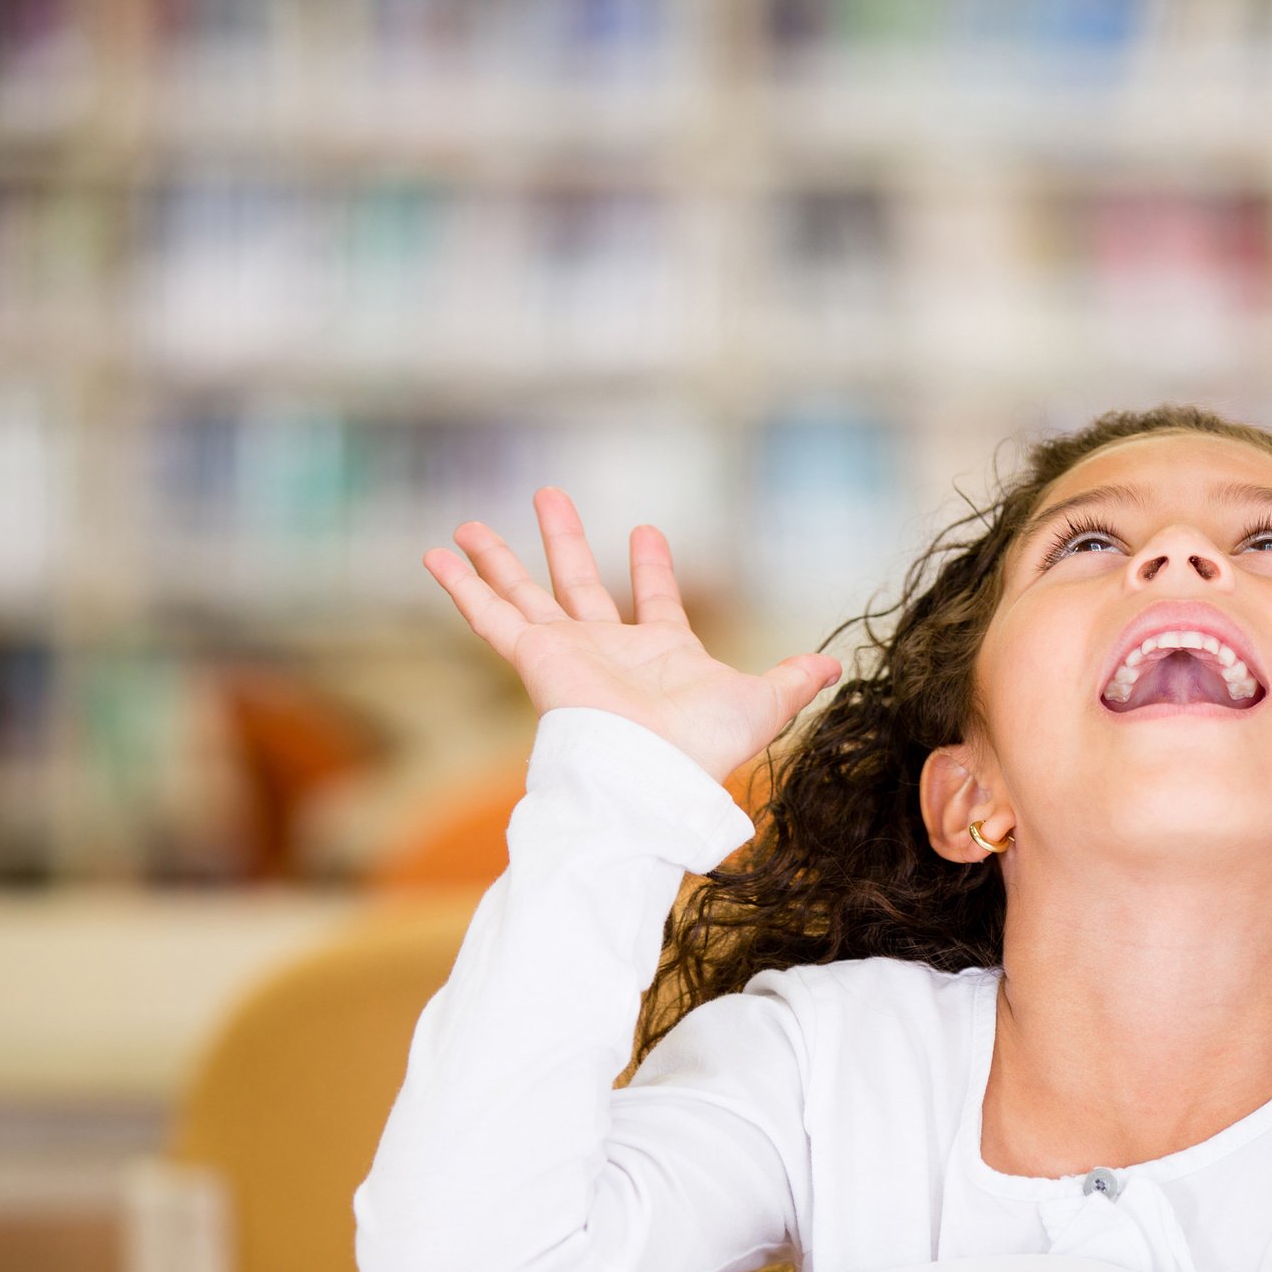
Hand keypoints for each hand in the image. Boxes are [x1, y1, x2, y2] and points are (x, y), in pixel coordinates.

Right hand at [425, 488, 840, 784]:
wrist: (652, 774)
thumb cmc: (705, 746)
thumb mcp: (763, 703)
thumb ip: (793, 681)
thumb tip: (835, 666)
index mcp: (662, 654)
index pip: (654, 601)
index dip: (652, 568)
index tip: (645, 532)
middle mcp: (609, 650)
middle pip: (580, 583)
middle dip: (566, 543)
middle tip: (550, 498)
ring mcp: (568, 652)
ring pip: (524, 592)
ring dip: (499, 557)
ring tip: (468, 524)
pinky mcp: (535, 656)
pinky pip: (490, 615)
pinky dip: (462, 586)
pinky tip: (436, 554)